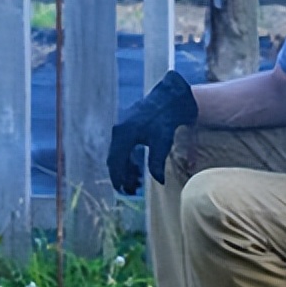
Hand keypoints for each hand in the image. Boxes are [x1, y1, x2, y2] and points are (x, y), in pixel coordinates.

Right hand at [107, 71, 197, 193]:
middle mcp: (119, 129)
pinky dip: (128, 157)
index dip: (117, 177)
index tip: (122, 190)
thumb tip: (159, 181)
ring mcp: (122, 125)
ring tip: (135, 179)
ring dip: (125, 166)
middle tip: (129, 189)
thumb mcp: (163, 142)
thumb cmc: (166, 118)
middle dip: (120, 174)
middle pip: (114, 157)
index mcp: (123, 134)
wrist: (171, 96)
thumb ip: (156, 162)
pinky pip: (123, 144)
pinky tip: (137, 164)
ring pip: (118, 151)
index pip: (115, 161)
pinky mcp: (129, 123)